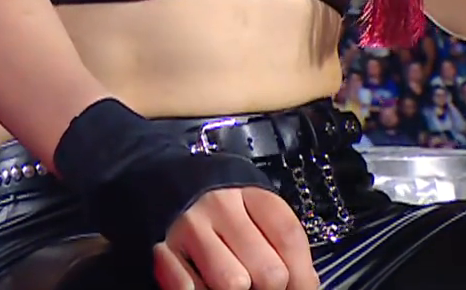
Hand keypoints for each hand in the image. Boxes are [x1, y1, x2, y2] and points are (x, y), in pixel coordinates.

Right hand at [153, 187, 316, 289]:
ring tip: (234, 283)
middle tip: (261, 285)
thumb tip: (305, 286)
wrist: (163, 185)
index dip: (303, 276)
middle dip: (270, 288)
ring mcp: (188, 227)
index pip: (289, 239)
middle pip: (268, 271)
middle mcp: (219, 205)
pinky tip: (204, 282)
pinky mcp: (160, 248)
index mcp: (252, 194)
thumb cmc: (223, 210)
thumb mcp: (257, 213)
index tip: (299, 289)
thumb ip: (282, 245)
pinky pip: (190, 289)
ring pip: (232, 284)